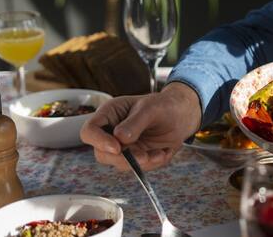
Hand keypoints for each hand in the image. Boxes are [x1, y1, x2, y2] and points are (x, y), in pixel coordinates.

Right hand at [80, 82, 201, 170]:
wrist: (182, 115)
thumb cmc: (164, 105)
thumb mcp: (151, 108)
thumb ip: (135, 122)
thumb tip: (119, 138)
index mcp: (109, 115)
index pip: (90, 131)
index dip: (99, 141)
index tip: (117, 147)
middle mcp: (111, 133)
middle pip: (102, 153)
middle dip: (123, 158)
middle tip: (144, 156)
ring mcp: (123, 147)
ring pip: (120, 164)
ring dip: (141, 163)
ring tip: (161, 153)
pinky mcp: (135, 157)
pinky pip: (138, 168)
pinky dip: (152, 163)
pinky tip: (164, 152)